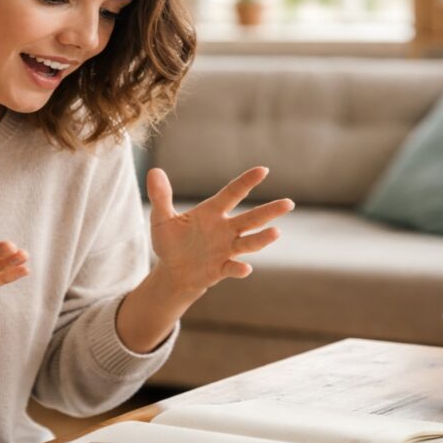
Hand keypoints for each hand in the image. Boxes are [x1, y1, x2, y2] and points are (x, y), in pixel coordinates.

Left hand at [145, 166, 293, 294]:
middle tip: (289, 203)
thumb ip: (161, 196)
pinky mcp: (221, 268)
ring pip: (249, 242)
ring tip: (276, 232)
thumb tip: (154, 171)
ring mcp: (226, 249)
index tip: (263, 170)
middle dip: (270, 211)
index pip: (232, 193)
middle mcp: (225, 229)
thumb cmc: (170, 242)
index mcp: (212, 212)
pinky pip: (233, 267)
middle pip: (251, 218)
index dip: (247, 182)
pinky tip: (244, 268)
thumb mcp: (162, 219)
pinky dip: (239, 268)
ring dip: (262, 238)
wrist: (173, 272)